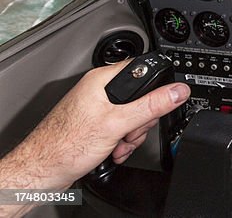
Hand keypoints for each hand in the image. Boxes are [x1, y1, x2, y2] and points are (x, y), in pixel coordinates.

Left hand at [0, 60, 188, 191]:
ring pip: (132, 116)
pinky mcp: (94, 125)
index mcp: (101, 80)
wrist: (41, 172)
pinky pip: (120, 127)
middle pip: (140, 97)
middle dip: (140, 120)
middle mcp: (98, 91)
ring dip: (131, 135)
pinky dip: (121, 141)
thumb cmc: (64, 146)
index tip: (159, 104)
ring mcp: (96, 109)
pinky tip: (112, 150)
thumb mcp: (117, 123)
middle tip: (129, 131)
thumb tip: (178, 91)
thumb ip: (151, 105)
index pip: (142, 71)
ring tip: (118, 145)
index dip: (154, 88)